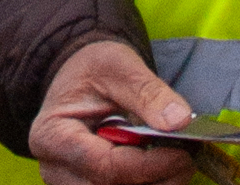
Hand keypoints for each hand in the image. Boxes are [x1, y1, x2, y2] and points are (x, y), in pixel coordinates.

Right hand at [29, 40, 199, 184]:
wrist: (80, 78)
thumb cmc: (93, 68)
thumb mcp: (119, 66)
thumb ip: (147, 92)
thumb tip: (178, 121)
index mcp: (53, 135)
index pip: (104, 167)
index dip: (148, 166)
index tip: (182, 154)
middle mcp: (56, 169)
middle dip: (156, 180)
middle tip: (186, 159)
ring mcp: (71, 184)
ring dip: (156, 184)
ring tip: (176, 161)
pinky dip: (149, 183)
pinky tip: (161, 167)